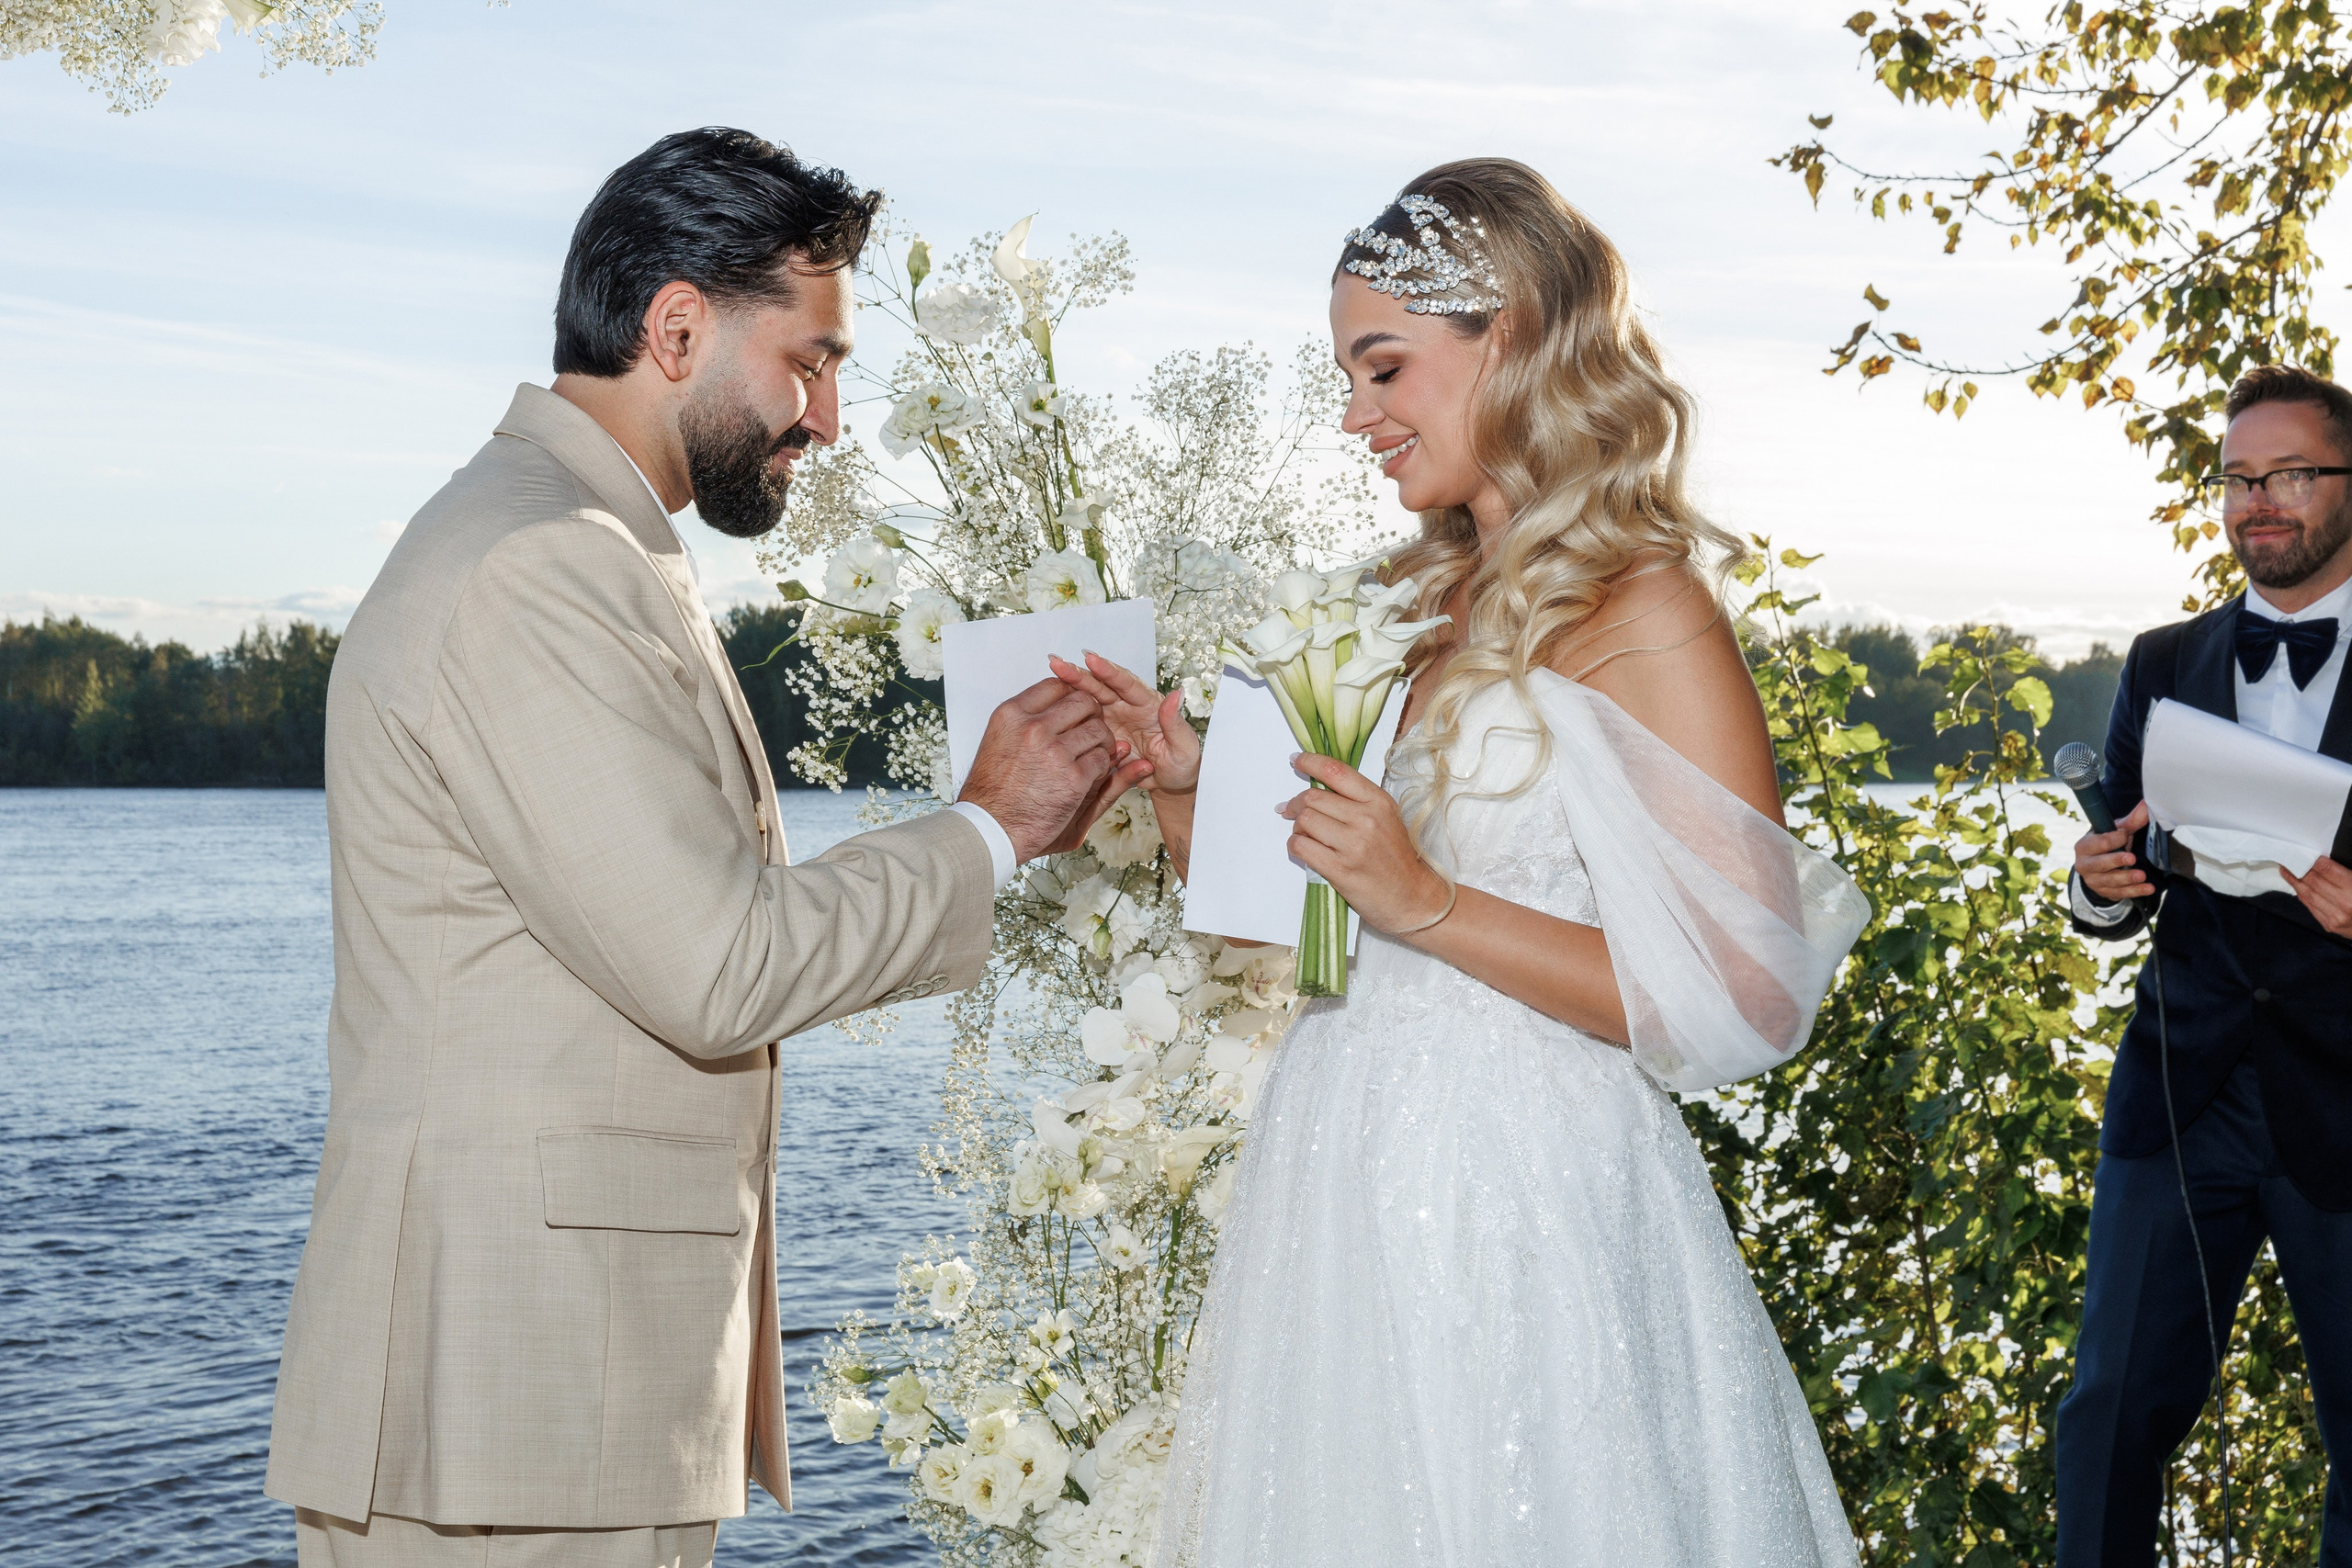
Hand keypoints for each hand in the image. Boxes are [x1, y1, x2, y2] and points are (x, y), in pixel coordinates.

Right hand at [958, 677, 1149, 862]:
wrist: (990, 830)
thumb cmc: (992, 791)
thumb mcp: (1000, 740)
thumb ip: (1028, 719)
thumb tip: (1062, 700)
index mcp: (1011, 715)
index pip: (1056, 686)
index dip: (1071, 698)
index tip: (1074, 715)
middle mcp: (1033, 727)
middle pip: (1083, 702)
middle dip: (1092, 716)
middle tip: (1088, 736)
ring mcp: (1055, 752)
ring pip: (1099, 730)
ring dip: (1100, 744)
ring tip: (1089, 759)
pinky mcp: (1073, 778)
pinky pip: (1102, 760)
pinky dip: (1101, 769)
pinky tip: (1087, 779)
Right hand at [1047, 652, 1200, 796]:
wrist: (1169, 784)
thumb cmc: (1181, 764)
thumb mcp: (1185, 746)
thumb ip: (1176, 722)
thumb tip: (1176, 694)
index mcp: (1148, 705)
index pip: (1127, 684)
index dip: (1109, 672)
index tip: (1092, 659)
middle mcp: (1127, 707)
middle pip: (1101, 686)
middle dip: (1080, 674)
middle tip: (1058, 663)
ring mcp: (1112, 719)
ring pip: (1088, 699)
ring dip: (1069, 686)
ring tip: (1052, 671)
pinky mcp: (1101, 734)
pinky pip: (1083, 721)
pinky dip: (1068, 710)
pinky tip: (1050, 701)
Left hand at [1278, 753, 1451, 935]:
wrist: (1413, 898)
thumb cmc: (1398, 860)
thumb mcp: (1386, 819)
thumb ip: (1357, 802)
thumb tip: (1319, 792)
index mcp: (1378, 802)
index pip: (1336, 771)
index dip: (1310, 762)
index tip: (1297, 761)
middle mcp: (1366, 819)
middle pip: (1313, 797)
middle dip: (1296, 804)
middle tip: (1291, 811)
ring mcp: (1353, 845)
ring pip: (1304, 821)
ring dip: (1297, 828)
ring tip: (1305, 836)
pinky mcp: (1340, 869)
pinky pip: (1301, 847)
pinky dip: (1295, 846)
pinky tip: (1304, 850)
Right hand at [2074, 799, 2153, 903]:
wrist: (2098, 868)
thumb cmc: (2107, 846)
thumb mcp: (2117, 832)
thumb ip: (2131, 821)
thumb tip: (2147, 804)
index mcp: (2084, 846)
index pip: (2098, 843)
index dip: (2112, 839)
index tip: (2125, 834)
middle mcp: (2084, 864)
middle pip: (2099, 864)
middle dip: (2115, 861)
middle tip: (2131, 858)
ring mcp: (2093, 880)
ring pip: (2109, 881)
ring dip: (2127, 878)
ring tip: (2142, 875)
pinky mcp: (2104, 892)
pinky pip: (2119, 893)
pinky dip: (2135, 891)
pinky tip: (2148, 888)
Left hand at [2284, 855, 2351, 936]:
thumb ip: (2346, 872)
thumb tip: (2324, 861)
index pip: (2327, 870)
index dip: (2315, 861)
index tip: (2307, 854)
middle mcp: (2345, 904)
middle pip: (2314, 881)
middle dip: (2301, 869)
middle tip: (2291, 859)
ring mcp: (2335, 918)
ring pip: (2308, 895)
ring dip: (2295, 881)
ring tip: (2286, 870)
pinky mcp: (2330, 926)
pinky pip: (2310, 907)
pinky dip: (2302, 895)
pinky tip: (2297, 886)